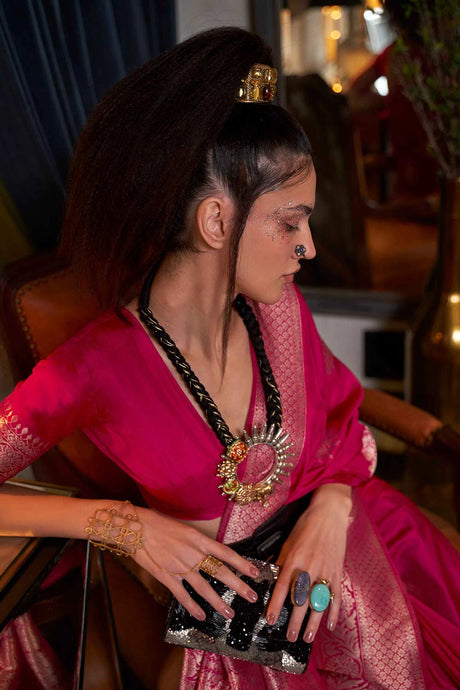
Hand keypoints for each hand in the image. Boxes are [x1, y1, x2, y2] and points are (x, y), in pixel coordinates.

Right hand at [133, 507, 258, 620]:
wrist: (137, 528)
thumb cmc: (160, 525)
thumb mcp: (185, 529)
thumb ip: (199, 543)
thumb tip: (211, 554)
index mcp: (199, 539)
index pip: (226, 553)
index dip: (242, 564)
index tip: (255, 572)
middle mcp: (193, 553)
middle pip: (221, 572)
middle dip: (239, 586)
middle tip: (252, 596)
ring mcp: (181, 567)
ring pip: (205, 588)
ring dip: (218, 602)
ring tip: (229, 612)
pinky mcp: (167, 577)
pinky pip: (183, 595)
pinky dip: (193, 607)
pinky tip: (201, 615)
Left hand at [266, 484, 351, 642]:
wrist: (329, 514)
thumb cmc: (305, 526)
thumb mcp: (288, 542)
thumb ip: (280, 561)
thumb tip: (271, 577)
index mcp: (293, 559)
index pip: (282, 587)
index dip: (275, 605)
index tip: (269, 620)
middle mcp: (308, 567)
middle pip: (300, 600)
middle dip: (294, 620)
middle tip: (289, 636)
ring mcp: (325, 571)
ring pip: (318, 602)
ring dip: (313, 622)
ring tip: (307, 637)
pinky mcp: (337, 572)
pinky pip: (336, 596)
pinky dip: (334, 612)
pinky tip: (330, 625)